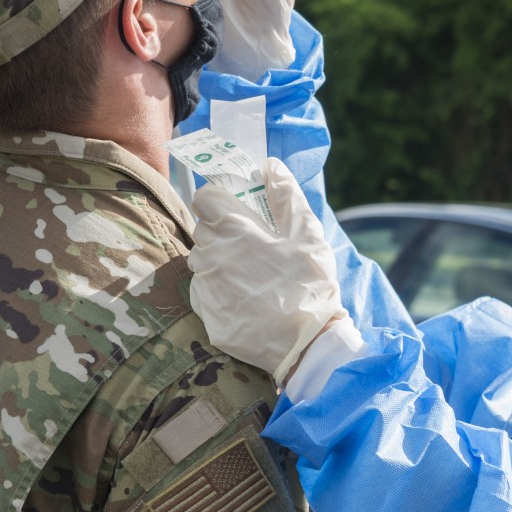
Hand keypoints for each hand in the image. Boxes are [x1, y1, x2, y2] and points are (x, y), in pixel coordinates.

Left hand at [188, 157, 343, 382]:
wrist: (305, 346)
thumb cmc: (309, 286)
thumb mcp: (308, 235)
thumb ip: (286, 196)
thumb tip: (271, 166)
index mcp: (234, 230)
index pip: (205, 197)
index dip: (221, 198)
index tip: (238, 208)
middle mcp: (211, 255)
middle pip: (202, 227)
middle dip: (222, 228)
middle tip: (253, 243)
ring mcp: (205, 286)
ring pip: (202, 259)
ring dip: (219, 258)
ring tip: (251, 272)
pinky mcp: (205, 314)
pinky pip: (204, 289)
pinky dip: (219, 288)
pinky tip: (246, 297)